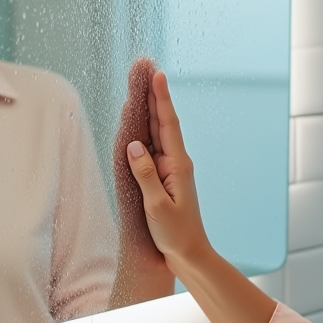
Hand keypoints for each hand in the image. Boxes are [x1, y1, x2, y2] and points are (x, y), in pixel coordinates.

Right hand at [124, 68, 210, 269]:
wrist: (189, 254)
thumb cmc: (175, 233)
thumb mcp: (157, 205)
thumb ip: (145, 174)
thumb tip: (133, 144)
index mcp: (178, 164)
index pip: (168, 124)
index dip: (161, 98)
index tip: (157, 74)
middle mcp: (175, 161)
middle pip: (162, 121)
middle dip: (153, 94)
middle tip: (145, 68)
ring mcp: (170, 168)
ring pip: (156, 132)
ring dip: (148, 107)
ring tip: (139, 85)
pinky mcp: (163, 176)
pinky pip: (151, 148)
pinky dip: (143, 130)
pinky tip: (137, 120)